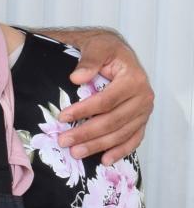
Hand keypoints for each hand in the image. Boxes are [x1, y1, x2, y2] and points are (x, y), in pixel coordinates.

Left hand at [58, 34, 153, 163]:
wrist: (118, 54)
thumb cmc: (106, 49)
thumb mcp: (97, 46)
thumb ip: (89, 60)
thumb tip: (77, 78)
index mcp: (134, 79)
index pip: (106, 101)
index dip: (84, 111)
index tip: (62, 117)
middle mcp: (143, 97)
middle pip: (113, 121)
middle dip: (87, 133)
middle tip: (64, 141)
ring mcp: (144, 112)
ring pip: (121, 134)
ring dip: (98, 146)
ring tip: (76, 153)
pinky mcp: (142, 121)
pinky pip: (133, 140)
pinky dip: (120, 151)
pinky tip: (104, 160)